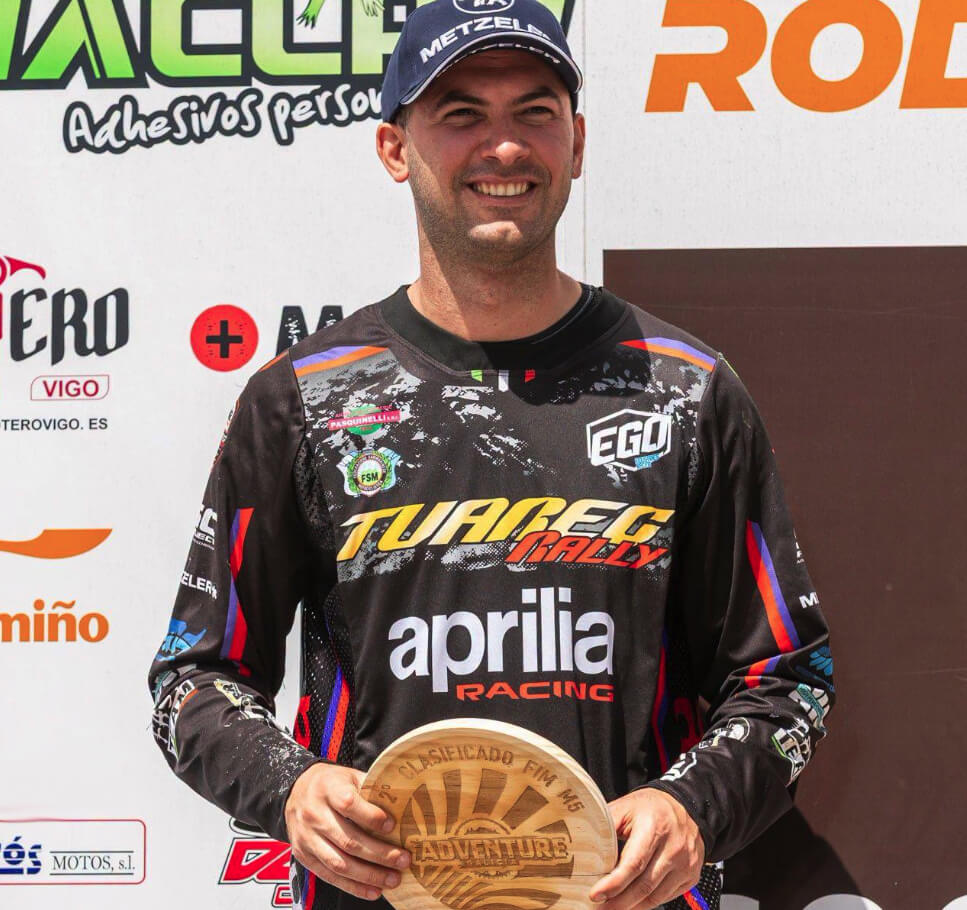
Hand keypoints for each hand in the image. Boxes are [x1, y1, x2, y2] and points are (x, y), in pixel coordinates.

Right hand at [284, 763, 410, 900]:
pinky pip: (329, 876)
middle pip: (348, 840)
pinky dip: (353, 886)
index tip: (392, 826)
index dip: (371, 817)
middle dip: (379, 854)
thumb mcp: (349, 776)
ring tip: (393, 879)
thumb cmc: (330, 783)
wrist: (295, 790)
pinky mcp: (304, 855)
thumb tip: (401, 805)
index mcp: (328, 789)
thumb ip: (370, 789)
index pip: (349, 804)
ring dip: (369, 875)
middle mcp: (314, 814)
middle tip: (403, 860)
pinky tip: (373, 890)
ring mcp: (307, 838)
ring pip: (340, 862)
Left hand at [588, 788, 704, 909]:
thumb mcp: (625, 807)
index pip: (633, 863)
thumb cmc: (651, 808)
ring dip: (632, 906)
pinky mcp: (691, 876)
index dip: (614, 883)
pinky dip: (647, 903)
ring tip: (612, 907)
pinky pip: (666, 897)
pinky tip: (632, 903)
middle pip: (644, 885)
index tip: (595, 895)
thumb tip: (584, 844)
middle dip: (619, 902)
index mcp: (654, 826)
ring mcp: (686, 864)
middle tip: (599, 907)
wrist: (685, 806)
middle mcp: (674, 847)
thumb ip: (606, 824)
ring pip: (655, 896)